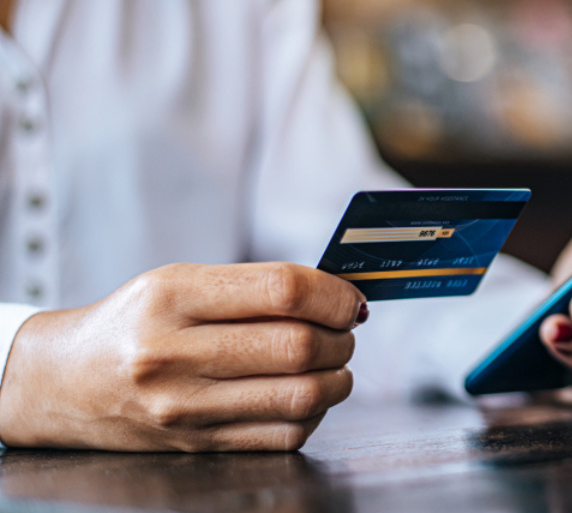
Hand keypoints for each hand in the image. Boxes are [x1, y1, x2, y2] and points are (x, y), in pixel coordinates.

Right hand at [0, 263, 364, 450]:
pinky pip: (284, 435)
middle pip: (298, 346)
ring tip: (333, 363)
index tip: (350, 300)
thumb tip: (339, 297)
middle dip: (341, 338)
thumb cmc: (134, 323)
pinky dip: (314, 414)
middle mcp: (174, 353)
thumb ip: (256, 287)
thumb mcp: (179, 282)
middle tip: (344, 331)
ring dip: (338, 378)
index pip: (283, 290)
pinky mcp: (197, 445)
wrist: (65, 381)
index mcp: (173, 297)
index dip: (334, 294)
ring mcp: (184, 407)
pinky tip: (306, 393)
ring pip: (301, 396)